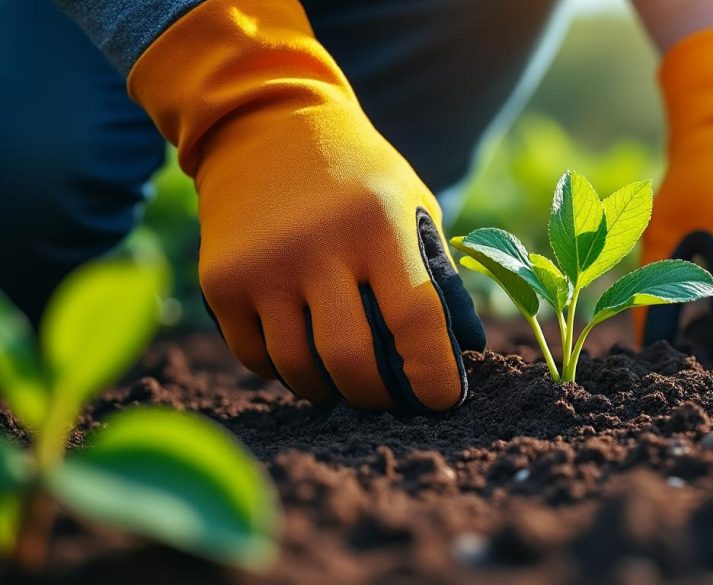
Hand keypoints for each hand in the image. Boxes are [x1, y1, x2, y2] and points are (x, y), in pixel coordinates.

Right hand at [127, 0, 483, 409]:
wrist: (265, 127)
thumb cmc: (358, 178)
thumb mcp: (412, 205)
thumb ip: (437, 276)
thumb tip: (463, 354)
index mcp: (379, 225)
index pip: (414, 321)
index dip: (433, 375)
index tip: (443, 400)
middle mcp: (318, 246)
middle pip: (351, 361)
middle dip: (379, 397)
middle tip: (392, 398)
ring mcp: (263, 266)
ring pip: (299, 369)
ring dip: (331, 390)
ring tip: (349, 379)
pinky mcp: (220, 282)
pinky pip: (257, 359)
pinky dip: (286, 370)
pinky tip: (304, 352)